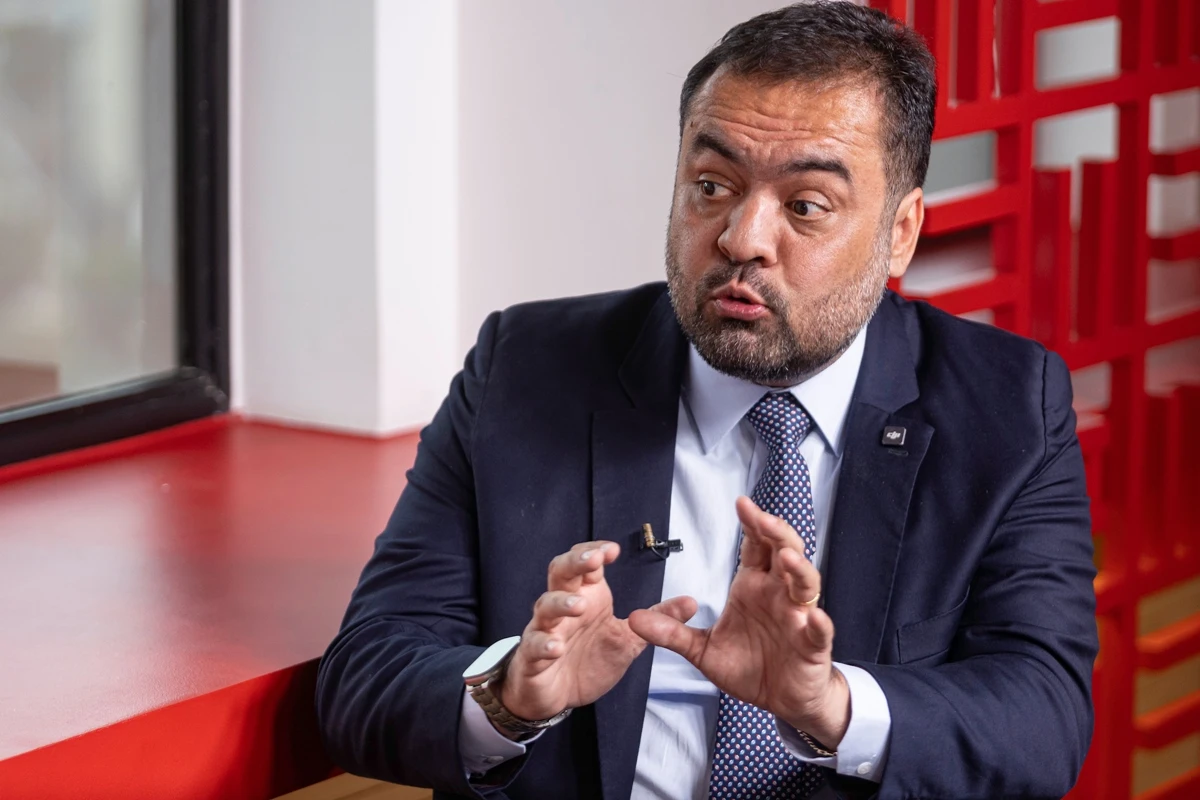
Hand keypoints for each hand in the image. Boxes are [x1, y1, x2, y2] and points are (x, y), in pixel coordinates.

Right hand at [497, 541, 695, 722]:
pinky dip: (543, 644)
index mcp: (587, 597)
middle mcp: (563, 607)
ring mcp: (545, 630)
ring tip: (580, 606)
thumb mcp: (629, 639)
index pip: (584, 562)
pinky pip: (534, 646)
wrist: (556, 694)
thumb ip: (657, 619)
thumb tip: (691, 602)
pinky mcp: (533, 658)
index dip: (595, 551)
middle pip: (561, 573)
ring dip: (561, 603)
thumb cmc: (588, 659)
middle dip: (574, 563)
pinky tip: (555, 646)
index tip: (613, 550)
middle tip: (592, 560)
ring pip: (545, 606)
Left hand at [628, 496, 849, 746]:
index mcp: (754, 587)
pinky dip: (818, 624)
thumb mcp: (702, 650)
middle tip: (763, 519)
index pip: (756, 547)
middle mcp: (779, 594)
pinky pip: (819, 631)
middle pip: (785, 553)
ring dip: (799, 569)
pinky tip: (814, 618)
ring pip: (806, 584)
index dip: (752, 524)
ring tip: (787, 558)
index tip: (741, 503)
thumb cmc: (749, 666)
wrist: (781, 699)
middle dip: (776, 534)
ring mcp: (799, 618)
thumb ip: (671, 633)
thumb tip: (634, 618)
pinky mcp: (812, 646)